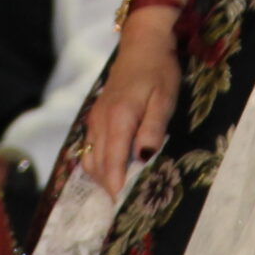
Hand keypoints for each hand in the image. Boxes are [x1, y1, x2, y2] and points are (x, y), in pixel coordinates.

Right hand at [83, 11, 180, 194]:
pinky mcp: (94, 117)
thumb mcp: (164, 99)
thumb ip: (153, 128)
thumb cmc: (159, 71)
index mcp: (119, 118)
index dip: (116, 187)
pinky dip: (98, 165)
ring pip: (90, 159)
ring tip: (120, 194)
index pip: (113, 162)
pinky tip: (112, 172)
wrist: (142, 44)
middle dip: (109, 189)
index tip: (121, 210)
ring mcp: (94, 119)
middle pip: (98, 165)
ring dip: (102, 179)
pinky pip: (89, 148)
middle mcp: (100, 121)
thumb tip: (143, 156)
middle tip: (123, 209)